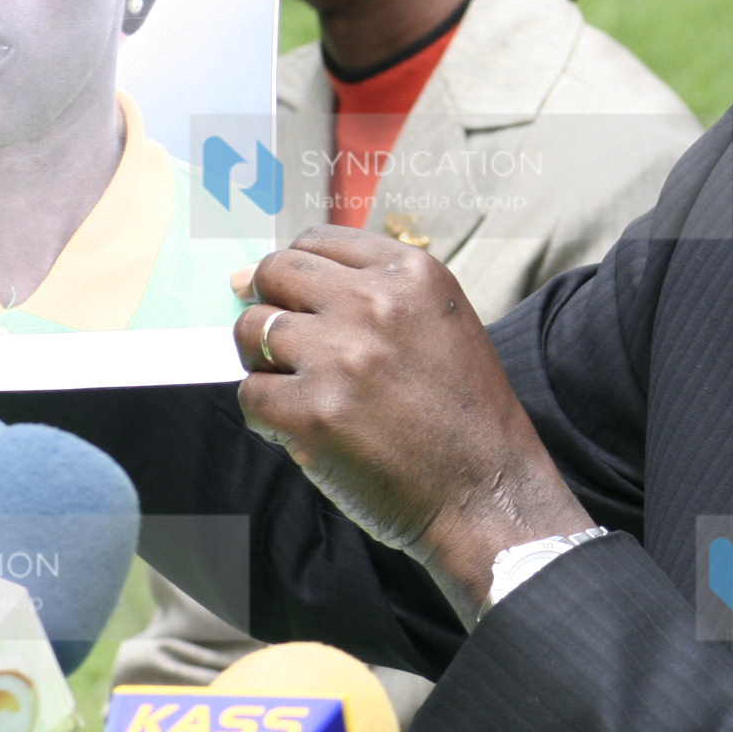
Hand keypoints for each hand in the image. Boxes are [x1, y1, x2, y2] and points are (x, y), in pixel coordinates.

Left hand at [233, 227, 594, 626]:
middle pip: (274, 273)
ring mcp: (341, 357)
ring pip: (252, 331)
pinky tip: (303, 430)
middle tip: (288, 346)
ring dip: (263, 362)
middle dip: (268, 304)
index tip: (299, 301)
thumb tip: (243, 277)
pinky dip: (267, 416)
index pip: (317, 240)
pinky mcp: (313, 413)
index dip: (298, 273)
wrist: (488, 491)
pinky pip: (250, 395)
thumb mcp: (440, 322)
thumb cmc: (462, 412)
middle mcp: (374, 302)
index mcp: (411, 273)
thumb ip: (367, 292)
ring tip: (302, 390)